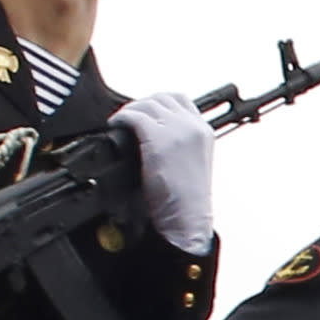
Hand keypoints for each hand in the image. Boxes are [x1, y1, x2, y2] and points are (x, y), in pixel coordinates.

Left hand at [111, 88, 217, 252]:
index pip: (180, 100)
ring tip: (120, 124)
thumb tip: (151, 135)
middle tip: (129, 118)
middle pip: (161, 98)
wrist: (187, 221)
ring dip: (130, 111)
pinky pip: (134, 117)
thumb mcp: (189, 165)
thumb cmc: (186, 203)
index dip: (158, 103)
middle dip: (142, 105)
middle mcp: (193, 126)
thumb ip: (176, 144)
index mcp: (204, 132)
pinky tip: (115, 127)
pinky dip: (121, 119)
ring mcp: (176, 130)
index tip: (146, 113)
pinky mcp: (158, 139)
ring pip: (146, 105)